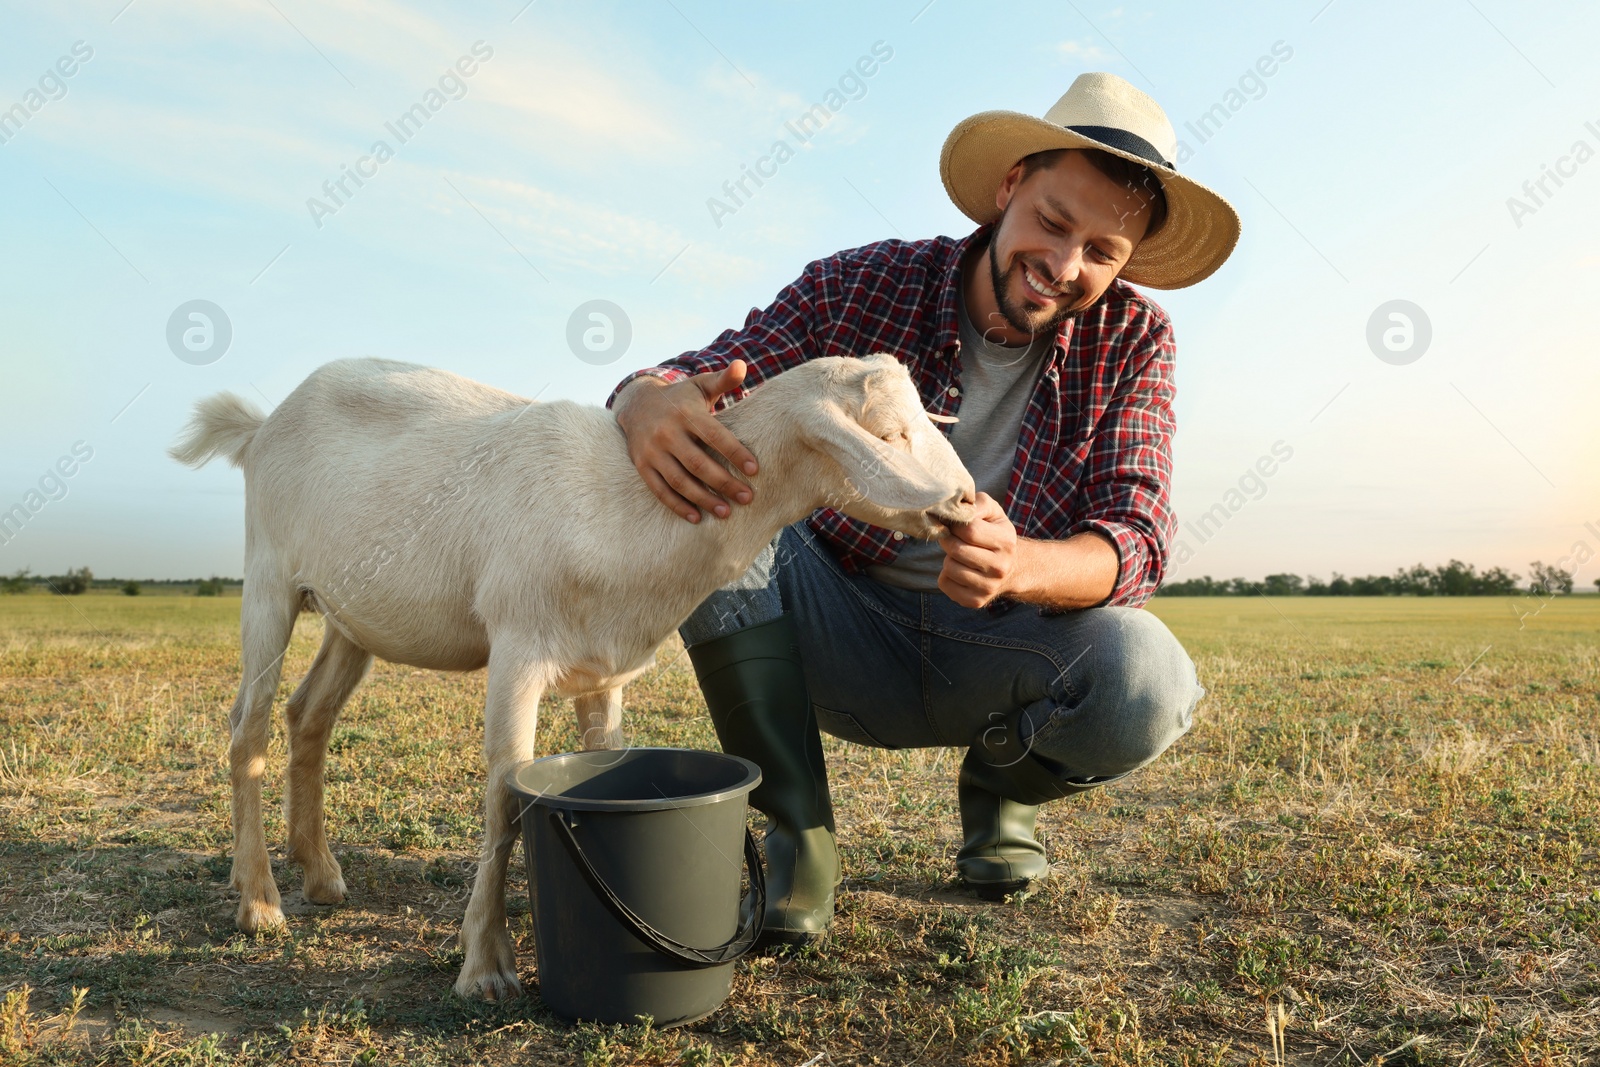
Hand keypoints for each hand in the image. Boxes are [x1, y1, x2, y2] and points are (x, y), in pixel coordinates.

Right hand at [613, 360, 760, 522]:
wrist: (636, 403)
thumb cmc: (680, 398)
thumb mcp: (700, 385)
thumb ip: (723, 379)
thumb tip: (741, 365)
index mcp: (686, 413)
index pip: (714, 435)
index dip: (735, 453)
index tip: (754, 470)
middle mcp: (667, 432)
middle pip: (698, 463)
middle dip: (724, 483)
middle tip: (747, 498)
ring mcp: (651, 451)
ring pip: (679, 480)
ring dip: (703, 499)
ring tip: (725, 512)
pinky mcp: (642, 465)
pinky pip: (660, 490)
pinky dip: (677, 505)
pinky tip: (696, 517)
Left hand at [936, 491, 1019, 607]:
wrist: (1011, 568)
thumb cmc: (995, 534)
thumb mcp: (993, 512)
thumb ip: (976, 503)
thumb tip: (957, 507)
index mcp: (1006, 542)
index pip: (969, 530)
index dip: (955, 524)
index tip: (954, 524)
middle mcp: (1000, 567)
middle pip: (956, 550)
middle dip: (948, 540)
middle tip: (952, 538)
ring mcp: (989, 587)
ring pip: (949, 568)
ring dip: (948, 558)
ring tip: (959, 555)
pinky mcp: (976, 601)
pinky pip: (944, 584)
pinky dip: (946, 575)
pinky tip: (959, 570)